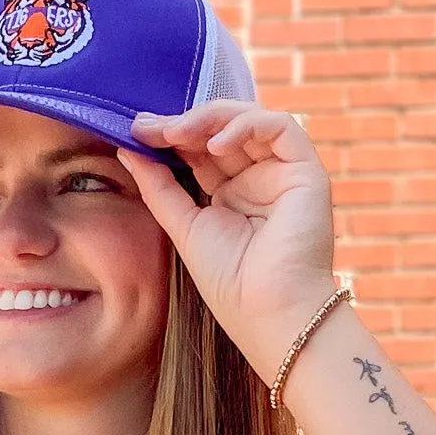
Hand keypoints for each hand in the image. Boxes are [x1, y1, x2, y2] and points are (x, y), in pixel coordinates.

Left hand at [121, 103, 338, 383]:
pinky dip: (246, 126)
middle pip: (223, 130)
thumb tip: (128, 149)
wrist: (268, 315)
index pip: (202, 149)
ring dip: (211, 119)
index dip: (171, 136)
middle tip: (150, 126)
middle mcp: (260, 179)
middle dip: (185, 122)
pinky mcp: (308, 172)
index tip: (137, 131)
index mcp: (233, 194)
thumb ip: (159, 188)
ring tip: (176, 132)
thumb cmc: (231, 285)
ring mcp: (285, 174)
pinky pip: (281, 127)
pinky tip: (215, 143)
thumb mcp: (185, 227)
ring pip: (251, 120)